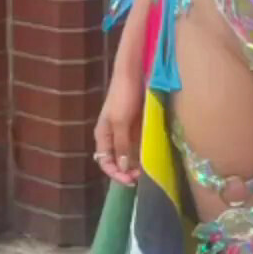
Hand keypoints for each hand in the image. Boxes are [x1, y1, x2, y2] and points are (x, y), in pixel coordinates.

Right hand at [93, 55, 144, 187]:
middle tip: (139, 178)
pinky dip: (141, 154)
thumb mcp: (120, 122)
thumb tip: (121, 167)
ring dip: (134, 164)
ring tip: (145, 172)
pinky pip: (137, 145)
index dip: (115, 173)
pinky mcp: (136, 125)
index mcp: (103, 135)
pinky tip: (149, 159)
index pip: (104, 162)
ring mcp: (124, 131)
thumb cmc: (123, 96)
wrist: (133, 73)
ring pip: (127, 155)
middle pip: (115, 160)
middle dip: (125, 171)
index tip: (129, 180)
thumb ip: (121, 145)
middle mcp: (112, 136)